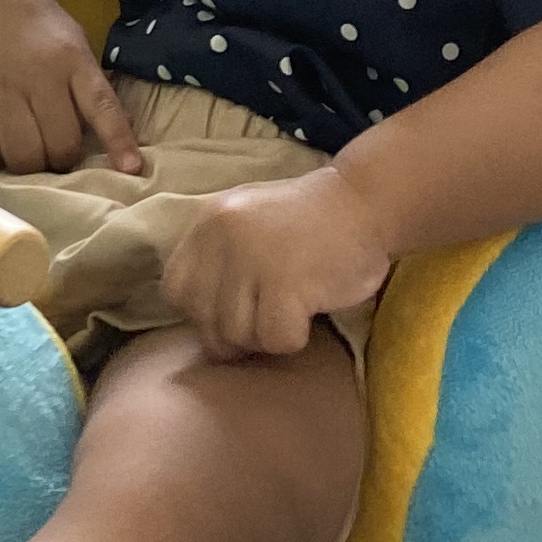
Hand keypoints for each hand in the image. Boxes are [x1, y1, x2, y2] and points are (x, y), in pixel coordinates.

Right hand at [0, 0, 144, 176]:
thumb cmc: (39, 26)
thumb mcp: (76, 46)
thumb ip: (95, 89)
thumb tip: (127, 132)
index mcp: (71, 61)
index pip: (101, 106)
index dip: (117, 140)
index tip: (131, 169)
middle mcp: (37, 77)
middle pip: (59, 145)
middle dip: (63, 160)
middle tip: (57, 153)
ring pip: (21, 154)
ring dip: (30, 165)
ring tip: (29, 154)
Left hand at [161, 164, 391, 361]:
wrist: (367, 201)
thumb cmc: (311, 222)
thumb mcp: (248, 221)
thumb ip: (218, 258)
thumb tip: (199, 320)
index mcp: (208, 221)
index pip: (175, 290)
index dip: (203, 310)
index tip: (237, 307)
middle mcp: (222, 236)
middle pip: (205, 321)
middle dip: (236, 333)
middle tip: (269, 317)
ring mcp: (253, 259)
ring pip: (237, 335)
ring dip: (267, 337)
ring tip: (293, 310)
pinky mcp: (286, 283)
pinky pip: (275, 339)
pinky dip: (294, 338)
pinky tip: (310, 313)